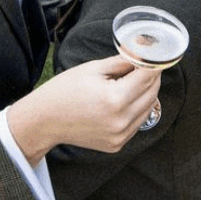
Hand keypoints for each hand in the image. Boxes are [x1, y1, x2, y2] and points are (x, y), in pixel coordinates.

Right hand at [7, 55, 162, 163]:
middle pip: (152, 94)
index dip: (153, 63)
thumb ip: (121, 62)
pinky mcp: (117, 145)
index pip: (147, 78)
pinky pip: (136, 123)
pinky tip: (125, 98)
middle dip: (152, 77)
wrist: (45, 120)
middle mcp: (121, 121)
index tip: (155, 54)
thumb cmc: (64, 90)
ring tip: (135, 79)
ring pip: (148, 109)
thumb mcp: (93, 69)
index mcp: (115, 99)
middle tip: (146, 64)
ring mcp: (120, 136)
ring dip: (146, 93)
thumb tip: (141, 54)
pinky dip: (136, 109)